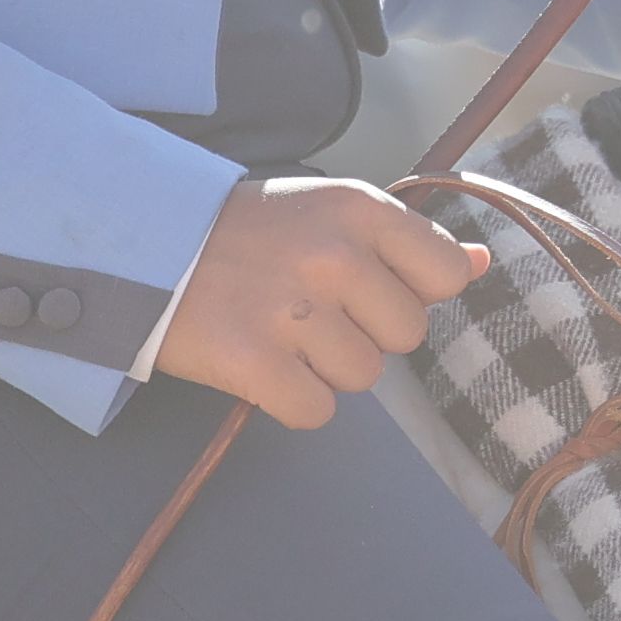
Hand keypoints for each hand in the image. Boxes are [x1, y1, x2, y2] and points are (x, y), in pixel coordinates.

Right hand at [148, 177, 487, 425]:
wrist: (141, 246)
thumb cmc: (245, 232)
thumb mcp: (329, 213)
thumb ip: (405, 242)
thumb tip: (479, 264)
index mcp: (358, 209)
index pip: (445, 272)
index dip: (413, 291)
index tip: (369, 286)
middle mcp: (333, 255)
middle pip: (406, 334)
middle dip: (367, 333)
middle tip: (311, 311)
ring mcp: (293, 311)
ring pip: (362, 377)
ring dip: (326, 368)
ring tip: (280, 333)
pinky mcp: (253, 363)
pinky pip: (316, 411)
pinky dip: (291, 401)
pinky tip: (261, 366)